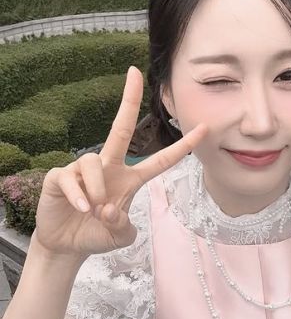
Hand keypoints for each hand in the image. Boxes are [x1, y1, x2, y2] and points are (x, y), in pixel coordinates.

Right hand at [34, 66, 207, 257]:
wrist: (67, 245)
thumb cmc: (97, 235)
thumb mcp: (121, 237)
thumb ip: (124, 226)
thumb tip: (110, 209)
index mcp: (130, 180)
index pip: (160, 161)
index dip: (182, 146)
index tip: (203, 128)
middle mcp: (109, 169)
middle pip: (120, 129)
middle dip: (127, 100)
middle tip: (134, 72)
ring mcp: (83, 170)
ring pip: (94, 160)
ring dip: (96, 189)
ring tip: (92, 210)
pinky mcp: (60, 176)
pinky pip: (72, 177)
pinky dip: (78, 195)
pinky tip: (78, 208)